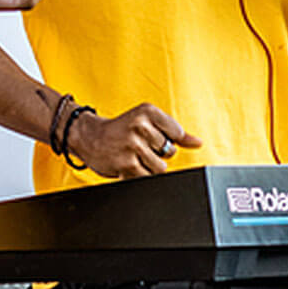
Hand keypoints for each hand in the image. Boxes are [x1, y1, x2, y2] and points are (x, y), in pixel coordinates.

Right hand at [66, 102, 201, 178]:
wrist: (88, 137)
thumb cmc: (122, 130)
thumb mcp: (148, 122)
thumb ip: (176, 133)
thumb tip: (199, 143)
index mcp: (148, 111)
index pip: (177, 133)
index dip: (167, 140)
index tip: (152, 138)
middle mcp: (140, 125)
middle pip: (169, 152)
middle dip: (157, 154)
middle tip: (139, 147)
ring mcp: (133, 145)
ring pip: (160, 167)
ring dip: (148, 167)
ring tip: (134, 157)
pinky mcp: (126, 164)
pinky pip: (147, 177)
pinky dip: (139, 175)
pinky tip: (128, 166)